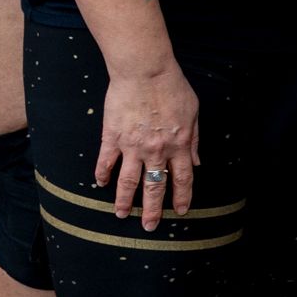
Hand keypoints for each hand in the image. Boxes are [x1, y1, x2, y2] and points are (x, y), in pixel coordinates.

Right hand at [96, 59, 200, 227]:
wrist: (145, 70)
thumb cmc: (172, 87)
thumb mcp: (193, 112)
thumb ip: (195, 139)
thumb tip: (196, 162)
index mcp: (179, 144)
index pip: (182, 179)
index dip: (181, 197)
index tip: (180, 211)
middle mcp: (156, 150)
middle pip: (154, 187)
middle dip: (153, 210)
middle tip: (150, 226)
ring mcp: (132, 145)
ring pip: (127, 181)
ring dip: (125, 201)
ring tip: (122, 214)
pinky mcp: (112, 136)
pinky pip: (105, 161)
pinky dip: (102, 175)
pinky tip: (100, 185)